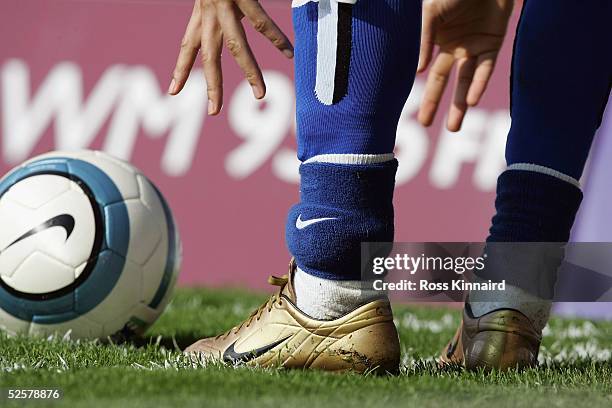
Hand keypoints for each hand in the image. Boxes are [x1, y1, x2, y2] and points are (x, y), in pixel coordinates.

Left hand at [168, 0, 293, 114]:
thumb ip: (219, 4)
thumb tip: (230, 10)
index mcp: (202, 9)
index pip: (188, 44)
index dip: (182, 68)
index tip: (174, 92)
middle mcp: (211, 11)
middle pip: (210, 56)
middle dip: (213, 85)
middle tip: (214, 112)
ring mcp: (226, 4)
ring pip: (238, 47)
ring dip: (250, 72)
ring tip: (260, 95)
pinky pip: (262, 22)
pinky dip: (277, 38)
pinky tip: (289, 53)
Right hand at [417, 0, 513, 130]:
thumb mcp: (432, 12)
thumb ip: (425, 40)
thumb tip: (418, 71)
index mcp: (438, 42)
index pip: (430, 74)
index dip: (426, 96)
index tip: (420, 118)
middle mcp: (456, 48)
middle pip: (444, 82)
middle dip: (436, 104)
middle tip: (427, 126)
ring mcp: (475, 47)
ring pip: (466, 81)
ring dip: (460, 104)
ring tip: (453, 127)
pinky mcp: (493, 43)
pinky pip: (485, 68)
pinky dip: (478, 84)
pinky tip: (472, 100)